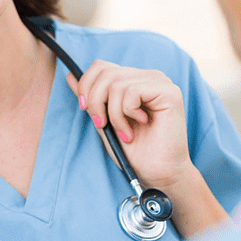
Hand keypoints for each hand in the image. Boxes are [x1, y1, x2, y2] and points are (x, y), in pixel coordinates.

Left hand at [66, 60, 191, 189]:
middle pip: (106, 72)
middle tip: (102, 124)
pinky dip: (127, 112)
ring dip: (113, 113)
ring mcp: (160, 82)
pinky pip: (133, 91)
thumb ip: (91, 98)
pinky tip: (140, 125)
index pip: (101, 66)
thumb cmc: (134, 151)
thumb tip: (70, 75)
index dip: (86, 85)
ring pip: (117, 83)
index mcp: (134, 80)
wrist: (157, 173)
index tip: (85, 109)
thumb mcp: (104, 121)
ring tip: (124, 132)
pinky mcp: (169, 92)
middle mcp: (148, 76)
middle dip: (95, 101)